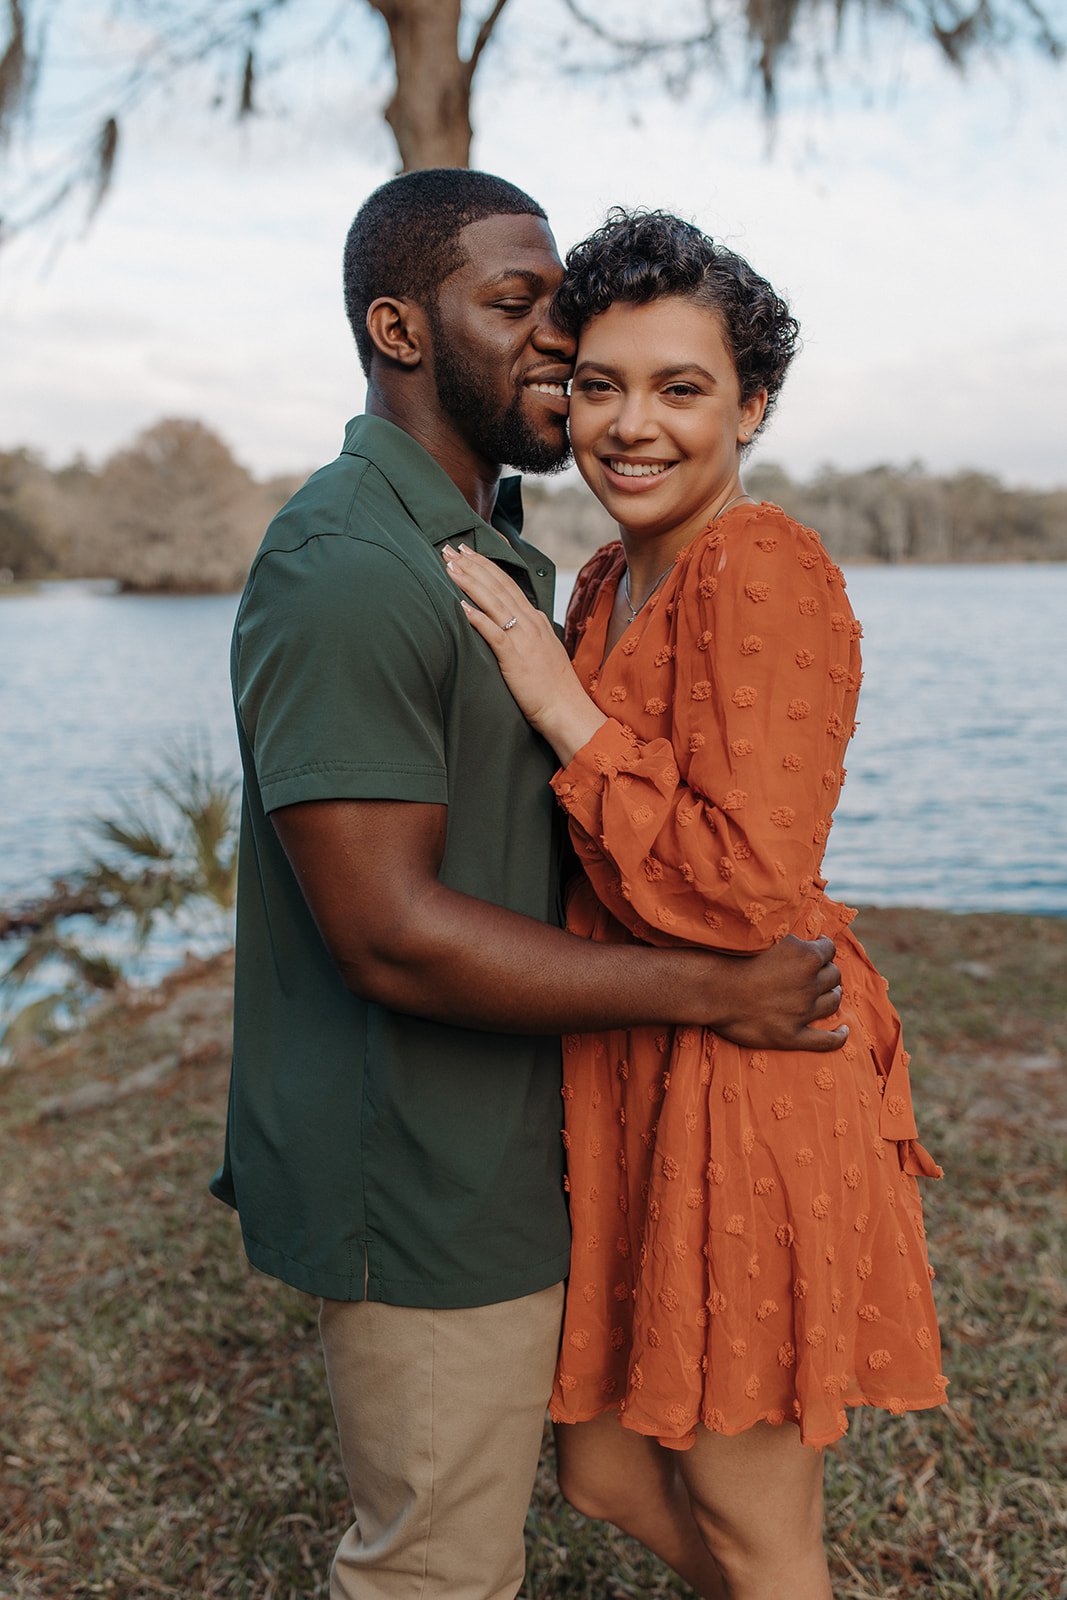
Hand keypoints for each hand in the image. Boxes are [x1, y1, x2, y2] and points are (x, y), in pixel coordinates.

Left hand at [442, 543, 605, 763]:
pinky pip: (493, 632)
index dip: (485, 565)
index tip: (467, 552)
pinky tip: (459, 605)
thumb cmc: (552, 686)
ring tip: (448, 567)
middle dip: (472, 565)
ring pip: (493, 601)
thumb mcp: (542, 650)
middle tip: (449, 548)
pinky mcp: (514, 657)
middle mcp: (529, 622)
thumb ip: (528, 634)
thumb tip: (513, 624)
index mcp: (535, 619)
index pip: (507, 583)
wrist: (566, 708)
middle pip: (497, 585)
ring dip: (469, 582)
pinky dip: (476, 616)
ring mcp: (523, 638)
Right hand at [710, 935, 846, 1052]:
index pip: (829, 948)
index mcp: (805, 956)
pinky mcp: (792, 1036)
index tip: (814, 949)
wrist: (712, 991)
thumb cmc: (733, 959)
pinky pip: (826, 1040)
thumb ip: (787, 938)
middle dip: (827, 971)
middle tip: (815, 972)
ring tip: (825, 993)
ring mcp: (802, 1011)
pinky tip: (844, 1031)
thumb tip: (801, 936)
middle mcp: (809, 983)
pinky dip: (839, 1037)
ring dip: (831, 995)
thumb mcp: (765, 937)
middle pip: (834, 975)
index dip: (822, 948)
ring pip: (833, 1001)